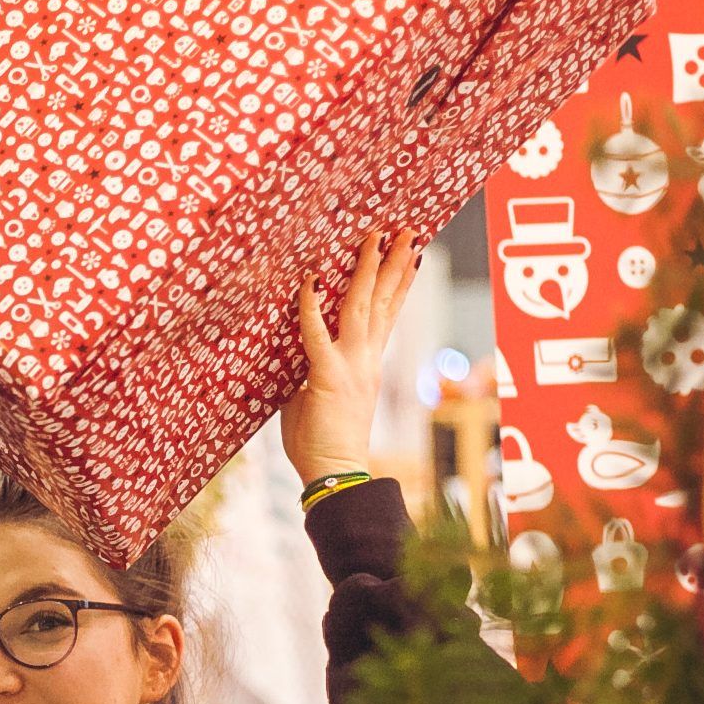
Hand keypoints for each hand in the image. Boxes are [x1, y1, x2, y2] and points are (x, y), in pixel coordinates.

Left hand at [281, 229, 418, 486]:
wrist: (334, 474)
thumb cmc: (321, 441)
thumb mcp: (317, 395)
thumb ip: (311, 369)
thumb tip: (293, 352)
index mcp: (367, 364)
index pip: (387, 315)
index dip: (398, 284)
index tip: (410, 255)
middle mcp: (365, 360)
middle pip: (383, 302)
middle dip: (395, 263)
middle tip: (407, 229)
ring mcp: (350, 366)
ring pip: (361, 308)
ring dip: (369, 270)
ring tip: (379, 237)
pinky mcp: (327, 377)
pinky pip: (316, 336)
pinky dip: (311, 308)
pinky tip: (312, 280)